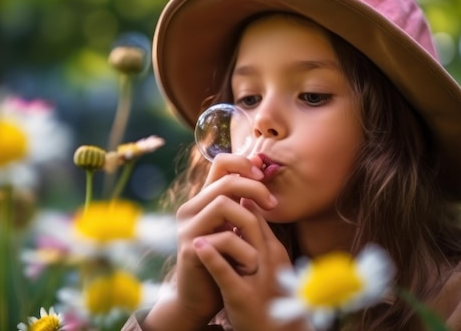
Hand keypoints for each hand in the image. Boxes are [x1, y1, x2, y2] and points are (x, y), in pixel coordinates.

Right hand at [145, 154, 276, 329]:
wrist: (200, 298)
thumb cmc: (224, 261)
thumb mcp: (235, 227)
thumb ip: (243, 201)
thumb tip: (261, 165)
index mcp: (203, 200)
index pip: (221, 163)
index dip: (244, 163)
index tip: (264, 176)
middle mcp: (191, 209)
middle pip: (227, 181)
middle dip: (256, 189)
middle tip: (273, 204)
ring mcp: (188, 228)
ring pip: (223, 204)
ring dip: (250, 220)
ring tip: (259, 240)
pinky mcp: (191, 249)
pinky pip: (223, 238)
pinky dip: (244, 249)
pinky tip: (250, 263)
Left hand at [193, 206, 298, 330]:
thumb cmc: (269, 295)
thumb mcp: (267, 263)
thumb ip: (258, 236)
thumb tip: (247, 202)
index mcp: (273, 250)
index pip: (256, 216)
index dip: (238, 201)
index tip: (221, 194)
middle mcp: (269, 259)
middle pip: (250, 223)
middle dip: (229, 209)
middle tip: (208, 201)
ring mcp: (257, 278)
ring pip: (240, 245)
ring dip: (220, 231)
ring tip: (199, 220)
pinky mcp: (243, 296)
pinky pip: (226, 273)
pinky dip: (212, 258)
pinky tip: (198, 247)